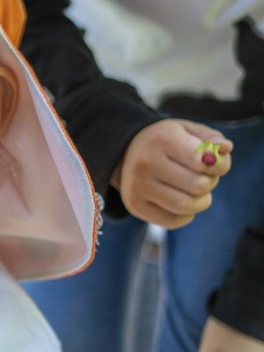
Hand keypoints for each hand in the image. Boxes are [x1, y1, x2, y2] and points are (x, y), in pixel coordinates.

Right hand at [111, 119, 231, 228]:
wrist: (125, 152)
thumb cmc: (165, 141)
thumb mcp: (187, 130)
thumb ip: (211, 138)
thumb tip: (225, 148)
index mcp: (161, 139)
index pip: (203, 162)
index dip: (219, 166)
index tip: (214, 163)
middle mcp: (145, 163)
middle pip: (198, 186)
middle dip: (210, 183)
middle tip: (202, 177)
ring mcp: (137, 186)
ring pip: (187, 207)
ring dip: (200, 202)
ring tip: (195, 191)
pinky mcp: (134, 205)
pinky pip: (173, 221)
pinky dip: (185, 215)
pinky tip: (180, 200)